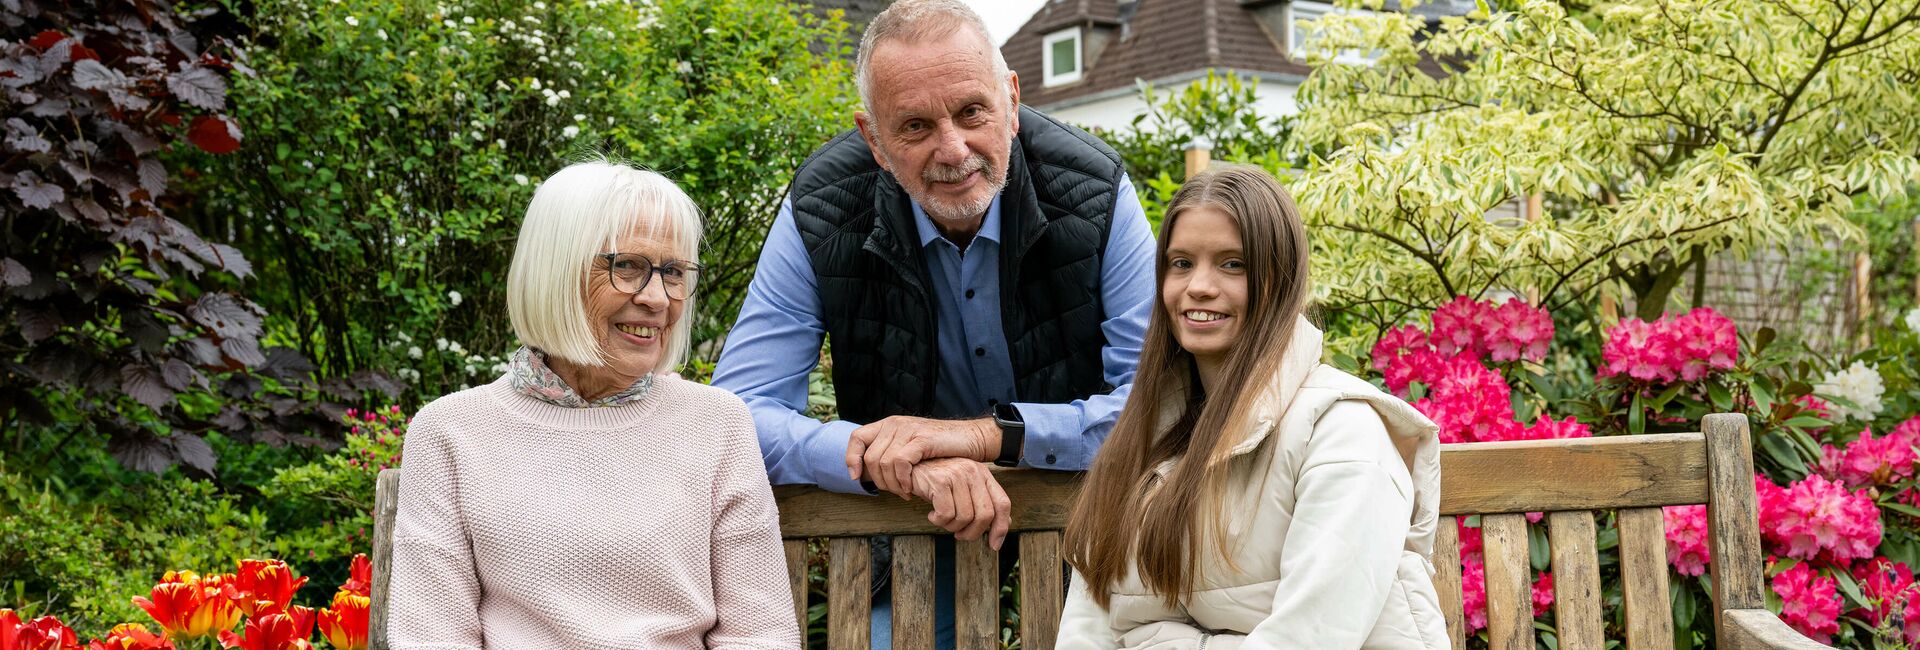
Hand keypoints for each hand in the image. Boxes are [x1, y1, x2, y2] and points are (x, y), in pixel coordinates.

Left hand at [845, 415, 998, 497]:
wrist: (970, 439)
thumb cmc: (940, 449)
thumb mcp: (909, 448)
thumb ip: (889, 455)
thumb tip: (866, 474)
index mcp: (889, 424)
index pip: (857, 438)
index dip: (852, 459)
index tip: (858, 478)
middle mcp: (895, 424)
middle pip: (871, 458)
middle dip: (880, 482)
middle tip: (896, 492)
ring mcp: (908, 430)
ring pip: (883, 463)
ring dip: (893, 485)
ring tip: (905, 492)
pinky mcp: (921, 439)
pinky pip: (900, 463)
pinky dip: (903, 480)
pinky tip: (911, 489)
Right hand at [909, 457, 1011, 549]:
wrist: (911, 467)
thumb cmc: (938, 481)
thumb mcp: (964, 488)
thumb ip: (983, 501)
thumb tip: (1005, 522)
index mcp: (983, 474)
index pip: (1003, 503)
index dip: (1001, 527)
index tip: (994, 545)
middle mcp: (973, 472)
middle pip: (985, 515)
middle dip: (972, 533)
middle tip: (959, 535)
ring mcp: (957, 475)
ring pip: (964, 517)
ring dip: (951, 527)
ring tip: (942, 520)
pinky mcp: (940, 481)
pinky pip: (946, 514)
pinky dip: (938, 521)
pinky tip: (932, 515)